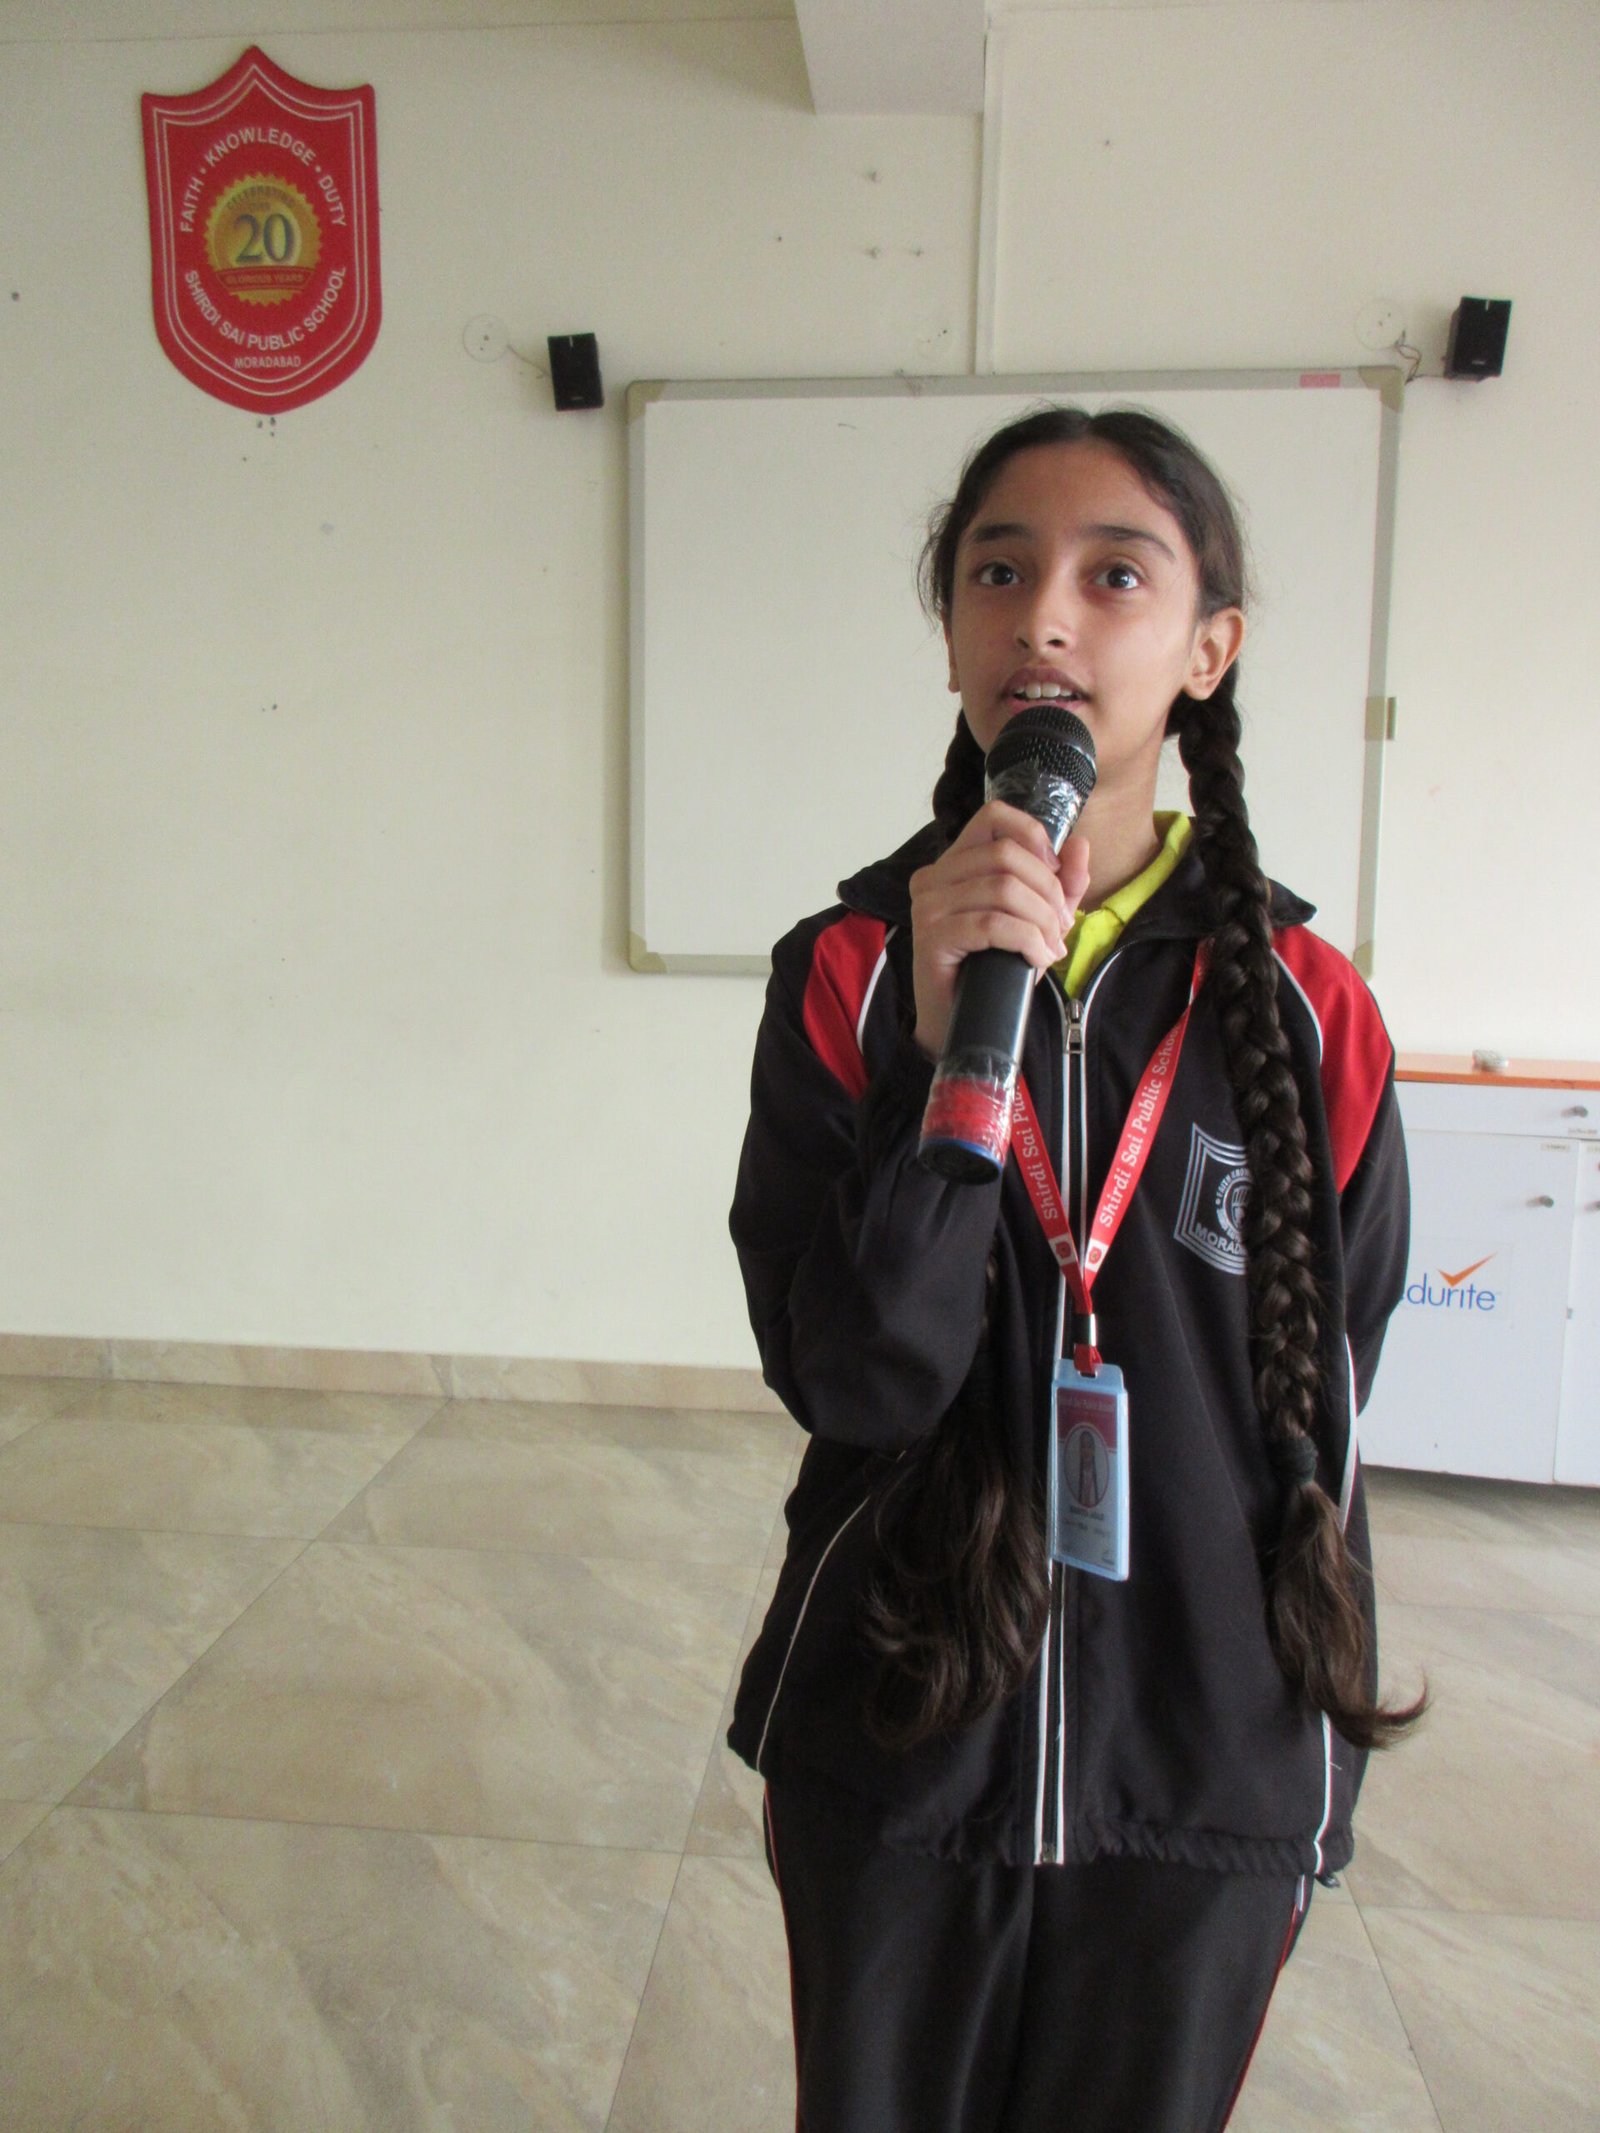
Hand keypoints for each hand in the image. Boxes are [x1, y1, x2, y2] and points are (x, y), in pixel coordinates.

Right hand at [909, 802, 1090, 1058]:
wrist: (960, 1027)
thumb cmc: (993, 971)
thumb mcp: (1036, 921)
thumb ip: (1061, 884)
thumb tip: (1080, 845)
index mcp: (954, 863)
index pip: (994, 817)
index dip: (1034, 837)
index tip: (1054, 876)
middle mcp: (933, 877)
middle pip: (1007, 855)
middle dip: (1048, 890)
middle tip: (1061, 927)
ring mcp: (928, 905)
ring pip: (1003, 889)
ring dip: (1042, 921)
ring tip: (1051, 948)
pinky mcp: (932, 936)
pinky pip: (993, 924)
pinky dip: (1027, 940)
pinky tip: (1038, 959)